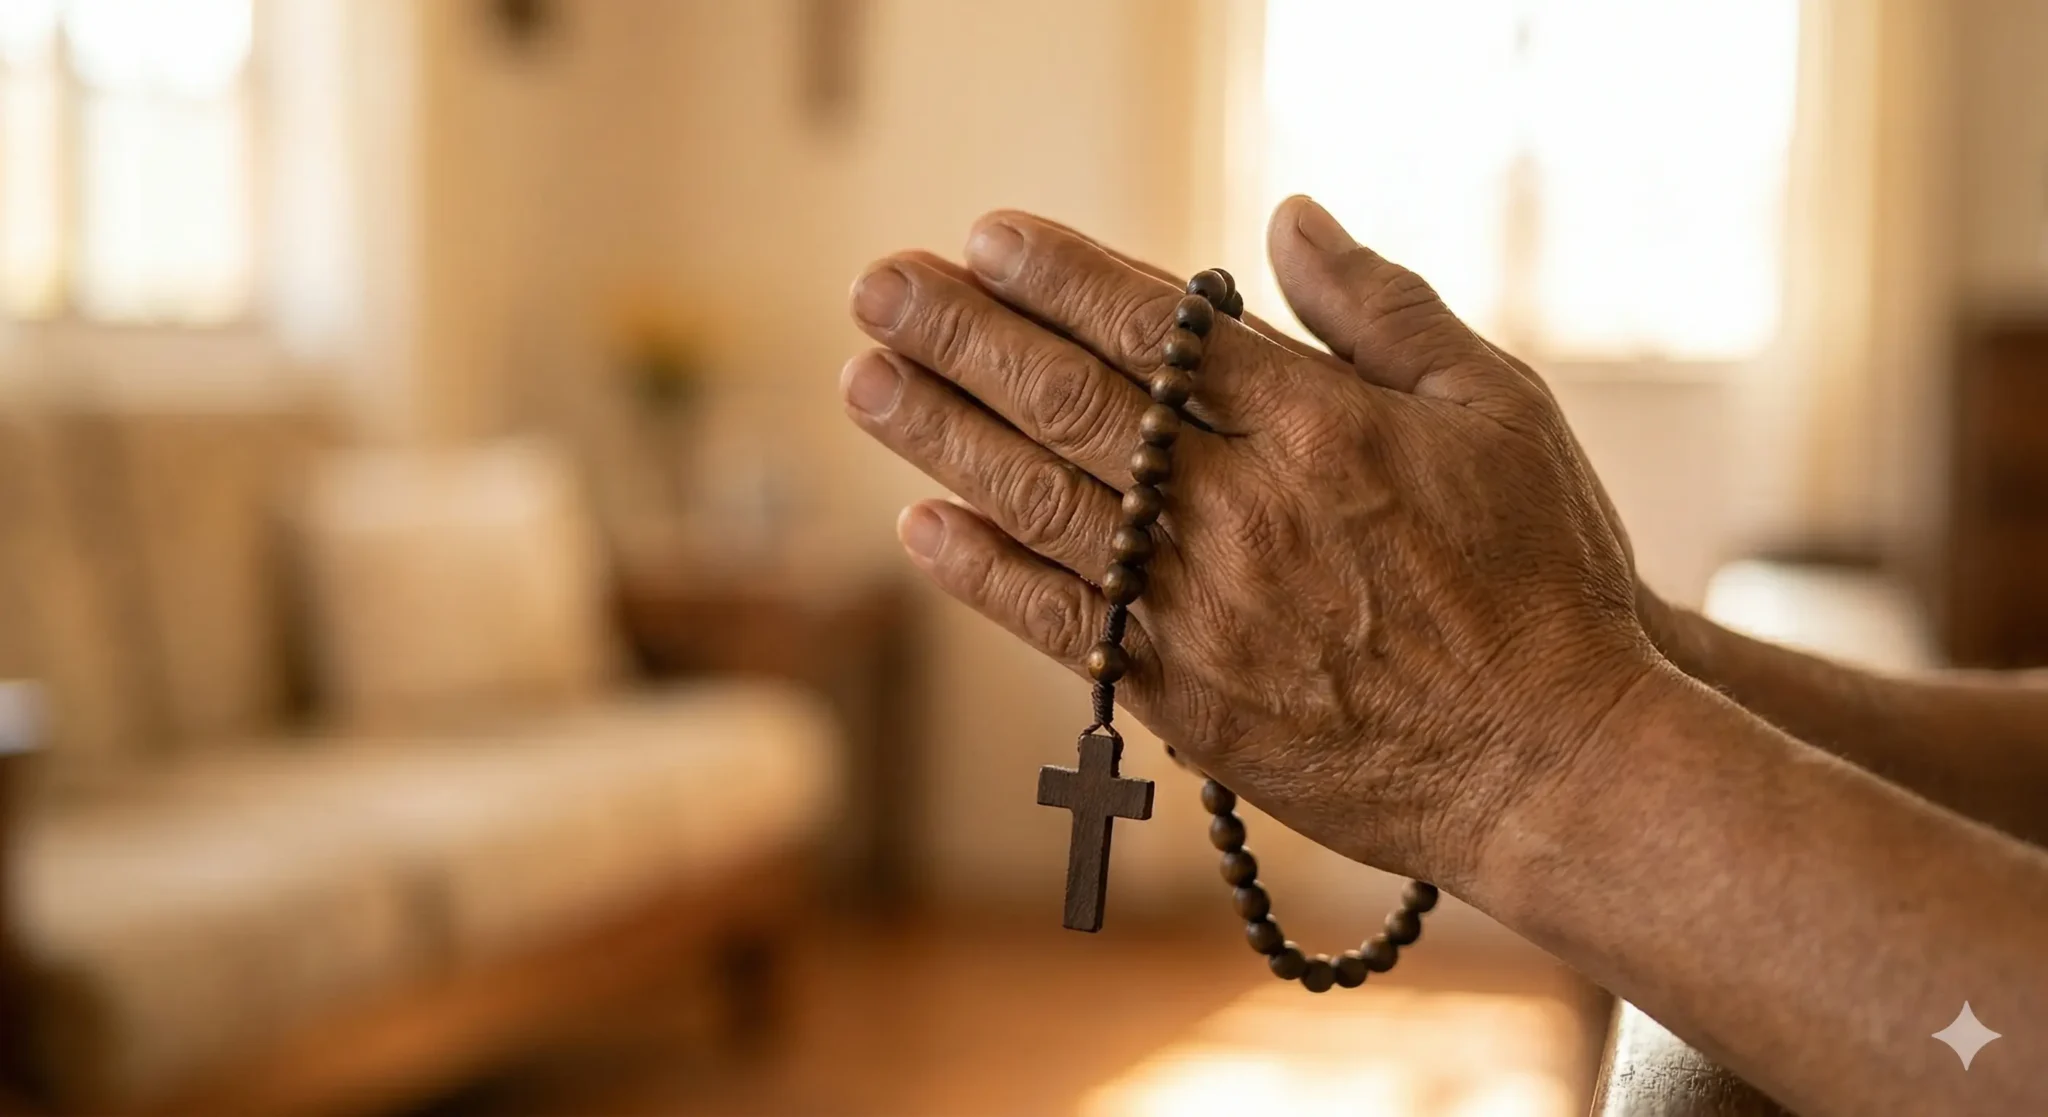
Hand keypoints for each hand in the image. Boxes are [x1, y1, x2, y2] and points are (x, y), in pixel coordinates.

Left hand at [841, 197, 1656, 893]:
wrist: (1548, 764)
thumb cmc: (1539, 579)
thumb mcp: (1498, 410)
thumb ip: (1383, 308)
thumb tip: (1288, 217)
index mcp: (1317, 425)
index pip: (1151, 328)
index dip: (1057, 277)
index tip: (983, 240)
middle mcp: (1241, 511)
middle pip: (1070, 403)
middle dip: (964, 337)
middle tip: (879, 287)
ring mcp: (1202, 610)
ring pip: (1042, 503)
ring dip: (942, 436)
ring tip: (866, 379)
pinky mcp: (1184, 699)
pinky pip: (1060, 626)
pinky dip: (985, 575)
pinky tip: (923, 525)